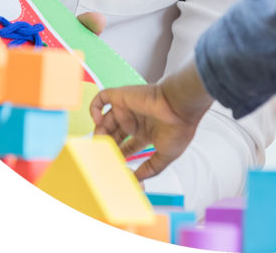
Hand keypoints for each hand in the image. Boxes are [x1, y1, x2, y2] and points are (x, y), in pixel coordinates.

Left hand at [90, 62, 213, 180]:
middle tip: (100, 155)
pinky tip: (98, 120)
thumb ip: (149, 169)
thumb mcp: (165, 156)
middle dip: (106, 146)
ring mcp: (128, 107)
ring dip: (99, 131)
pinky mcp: (122, 96)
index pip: (126, 145)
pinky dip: (95, 108)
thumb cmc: (179, 128)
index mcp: (146, 131)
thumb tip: (136, 180)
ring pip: (105, 119)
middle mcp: (136, 119)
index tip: (111, 165)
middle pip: (113, 134)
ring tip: (100, 141)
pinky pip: (102, 97)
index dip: (117, 156)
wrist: (180, 106)